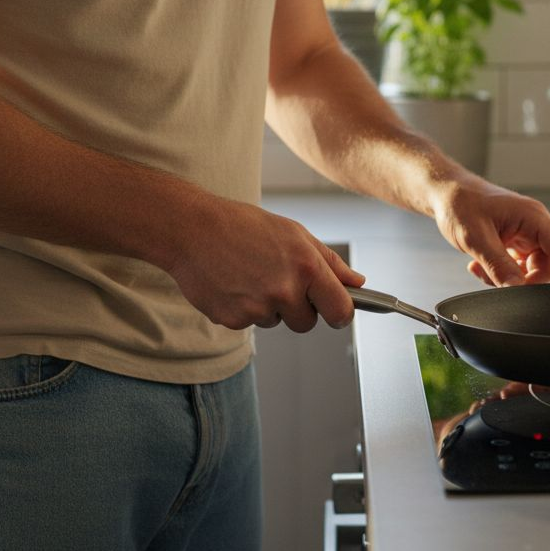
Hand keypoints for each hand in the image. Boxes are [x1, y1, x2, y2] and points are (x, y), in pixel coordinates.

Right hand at [165, 198, 364, 331]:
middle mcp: (284, 291)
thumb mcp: (295, 234)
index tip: (336, 311)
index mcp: (306, 267)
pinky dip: (244, 308)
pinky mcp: (233, 320)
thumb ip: (330, 262)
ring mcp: (257, 308)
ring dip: (269, 306)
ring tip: (250, 274)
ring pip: (276, 322)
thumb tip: (357, 283)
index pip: (341, 310)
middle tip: (279, 279)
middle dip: (299, 308)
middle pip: (307, 323)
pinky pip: (250, 323)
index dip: (341, 313)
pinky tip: (233, 283)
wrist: (192, 230)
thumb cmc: (244, 227)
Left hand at [430, 177, 549, 286]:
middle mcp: (533, 226)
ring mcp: (523, 235)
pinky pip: (515, 267)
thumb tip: (517, 290)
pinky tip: (479, 265)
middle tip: (501, 284)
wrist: (445, 194)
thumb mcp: (476, 237)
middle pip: (547, 266)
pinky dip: (499, 273)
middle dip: (526, 281)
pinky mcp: (512, 243)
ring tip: (482, 269)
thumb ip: (498, 265)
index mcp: (533, 217)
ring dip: (508, 278)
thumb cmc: (460, 202)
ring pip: (530, 270)